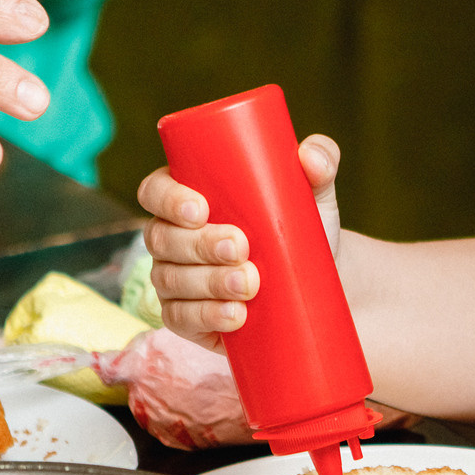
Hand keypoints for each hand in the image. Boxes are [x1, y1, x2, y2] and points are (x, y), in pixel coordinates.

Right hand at [137, 134, 341, 352]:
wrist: (314, 282)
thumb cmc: (301, 226)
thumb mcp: (313, 193)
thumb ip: (320, 160)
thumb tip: (310, 156)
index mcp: (187, 196)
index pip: (154, 190)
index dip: (168, 199)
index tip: (202, 209)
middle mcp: (171, 236)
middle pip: (161, 238)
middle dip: (200, 245)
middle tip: (242, 249)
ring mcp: (174, 278)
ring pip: (169, 279)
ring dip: (208, 283)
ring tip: (250, 285)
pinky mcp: (186, 317)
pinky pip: (179, 319)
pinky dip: (206, 317)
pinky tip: (235, 315)